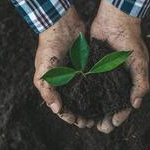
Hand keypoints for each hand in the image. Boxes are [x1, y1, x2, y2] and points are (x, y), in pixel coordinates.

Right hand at [34, 6, 94, 127]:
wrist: (62, 26)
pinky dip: (97, 92)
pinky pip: (93, 83)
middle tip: (90, 123)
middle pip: (73, 105)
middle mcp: (64, 84)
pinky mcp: (87, 69)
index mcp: (52, 86)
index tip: (77, 122)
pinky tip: (105, 99)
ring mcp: (76, 77)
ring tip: (99, 116)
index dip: (67, 116)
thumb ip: (48, 91)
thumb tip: (57, 110)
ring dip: (90, 108)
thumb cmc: (49, 49)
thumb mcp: (43, 71)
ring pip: (84, 97)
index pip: (59, 107)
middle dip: (80, 116)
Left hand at [90, 0, 149, 132]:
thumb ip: (139, 83)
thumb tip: (135, 105)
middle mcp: (112, 83)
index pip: (123, 106)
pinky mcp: (87, 70)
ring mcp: (99, 78)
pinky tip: (75, 104)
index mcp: (126, 84)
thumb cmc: (130, 41)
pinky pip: (83, 86)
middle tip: (96, 127)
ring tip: (84, 120)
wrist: (113, 22)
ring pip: (94, 99)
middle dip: (102, 118)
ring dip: (90, 111)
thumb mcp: (138, 62)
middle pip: (106, 107)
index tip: (111, 125)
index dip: (118, 117)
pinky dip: (80, 96)